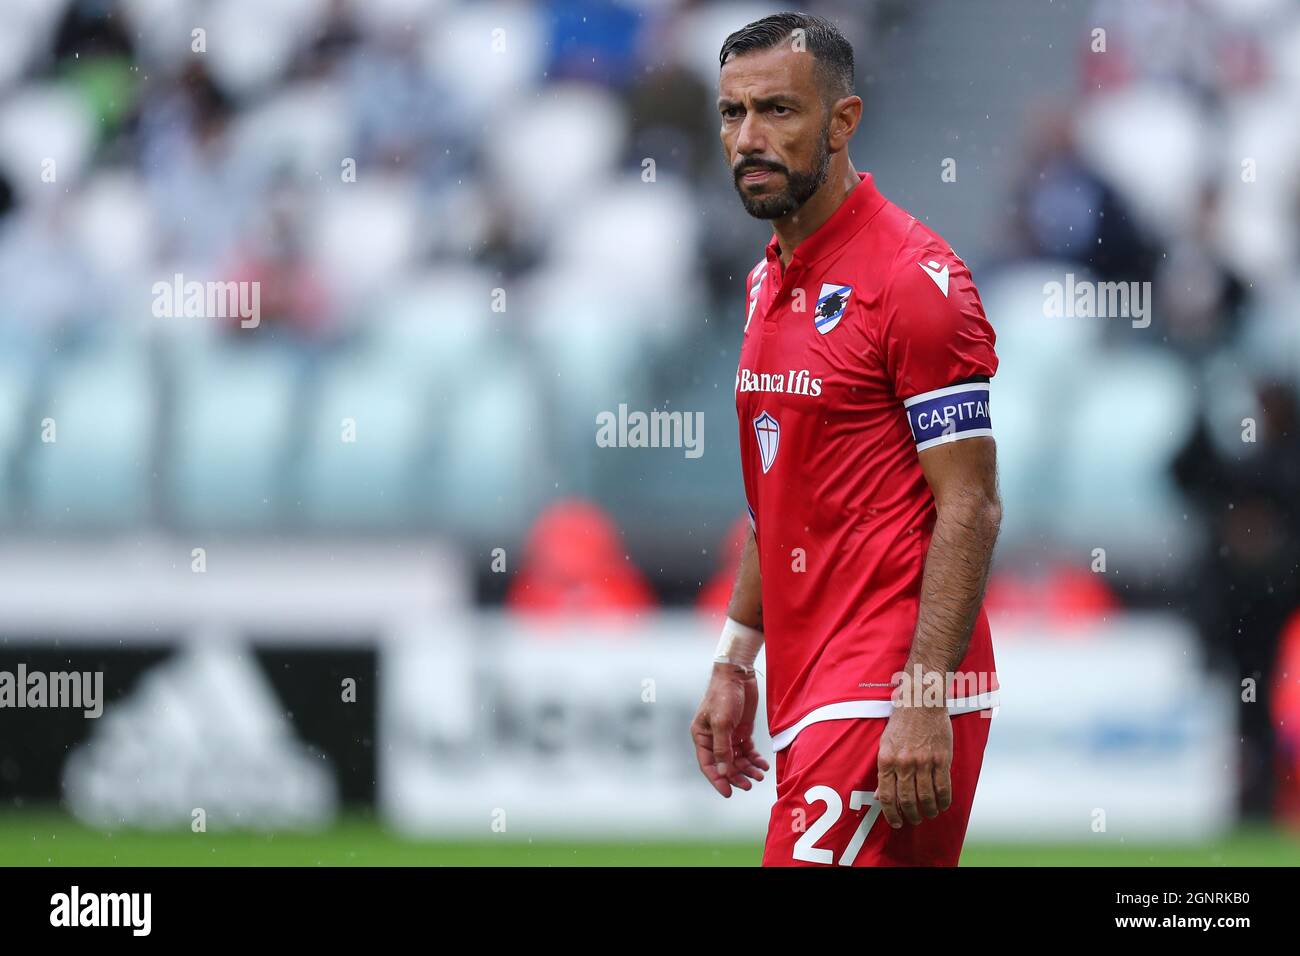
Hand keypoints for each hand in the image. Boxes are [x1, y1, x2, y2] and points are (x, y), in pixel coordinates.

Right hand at [690, 665, 769, 796]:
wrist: (738, 674)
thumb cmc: (724, 695)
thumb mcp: (722, 722)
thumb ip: (722, 749)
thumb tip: (723, 772)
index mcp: (701, 736)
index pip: (707, 764)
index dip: (718, 780)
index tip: (728, 793)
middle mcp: (713, 738)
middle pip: (724, 764)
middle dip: (737, 776)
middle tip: (749, 785)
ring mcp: (728, 735)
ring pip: (737, 759)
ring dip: (748, 769)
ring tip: (760, 776)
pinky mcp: (742, 730)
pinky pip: (747, 750)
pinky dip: (755, 759)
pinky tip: (763, 765)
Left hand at [875, 705, 952, 826]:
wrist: (921, 703)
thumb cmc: (901, 724)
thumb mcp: (885, 745)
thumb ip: (884, 771)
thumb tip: (879, 796)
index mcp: (886, 760)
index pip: (886, 796)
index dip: (891, 814)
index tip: (896, 822)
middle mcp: (904, 763)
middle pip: (906, 800)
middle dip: (910, 816)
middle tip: (914, 820)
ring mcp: (923, 762)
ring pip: (926, 797)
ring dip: (928, 811)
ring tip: (929, 814)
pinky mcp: (941, 759)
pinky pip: (943, 787)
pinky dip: (943, 801)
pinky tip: (942, 805)